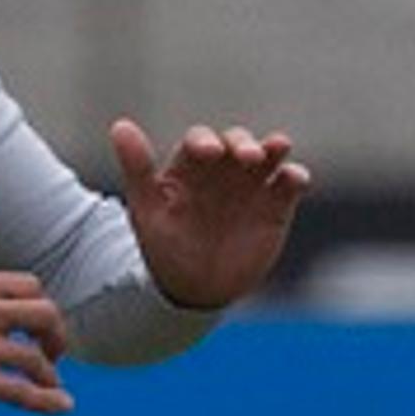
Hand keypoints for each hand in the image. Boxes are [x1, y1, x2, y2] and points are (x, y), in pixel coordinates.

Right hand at [0, 220, 74, 413]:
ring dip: (49, 375)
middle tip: (54, 352)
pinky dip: (45, 401)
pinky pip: (16, 391)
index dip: (42, 306)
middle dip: (57, 336)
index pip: (29, 287)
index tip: (38, 325)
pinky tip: (61, 406)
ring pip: (32, 358)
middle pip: (43, 316)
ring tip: (51, 386)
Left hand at [114, 120, 309, 309]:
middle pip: (236, 142)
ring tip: (276, 148)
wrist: (195, 290)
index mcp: (190, 166)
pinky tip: (293, 179)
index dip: (204, 141)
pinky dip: (294, 176)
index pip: (199, 141)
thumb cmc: (165, 247)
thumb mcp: (147, 210)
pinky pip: (290, 182)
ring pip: (268, 154)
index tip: (208, 153)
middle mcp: (223, 168)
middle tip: (248, 157)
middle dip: (243, 143)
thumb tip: (119, 126)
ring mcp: (252, 184)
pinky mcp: (277, 203)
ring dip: (273, 148)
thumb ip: (137, 167)